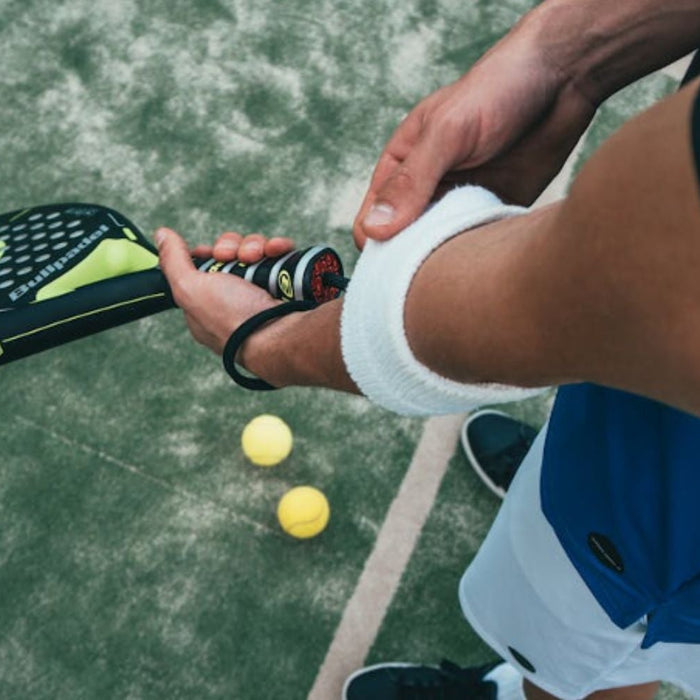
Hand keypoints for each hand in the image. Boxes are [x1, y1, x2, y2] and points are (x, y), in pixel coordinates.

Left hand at [156, 228, 293, 354]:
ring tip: (258, 257)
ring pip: (254, 252)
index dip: (208, 256)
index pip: (203, 269)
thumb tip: (161, 235)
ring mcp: (261, 293)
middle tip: (233, 257)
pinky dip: (277, 249)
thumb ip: (173, 260)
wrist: (279, 335)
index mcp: (207, 306)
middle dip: (232, 248)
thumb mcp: (190, 289)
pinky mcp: (284, 285)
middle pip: (229, 256)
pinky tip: (276, 251)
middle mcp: (234, 300)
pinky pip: (279, 257)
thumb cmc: (232, 321)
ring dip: (255, 246)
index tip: (212, 254)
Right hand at [353, 14, 596, 247]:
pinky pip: (475, 246)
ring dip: (445, 263)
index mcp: (401, 168)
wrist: (562, 80)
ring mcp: (460, 204)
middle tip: (431, 272)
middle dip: (411, 263)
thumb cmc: (496, 91)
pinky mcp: (492, 213)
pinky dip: (477, 256)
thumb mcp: (446, 133)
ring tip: (460, 264)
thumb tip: (373, 229)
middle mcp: (426, 190)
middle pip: (403, 243)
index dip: (376, 247)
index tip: (395, 264)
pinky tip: (486, 256)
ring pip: (439, 250)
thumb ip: (411, 181)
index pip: (371, 221)